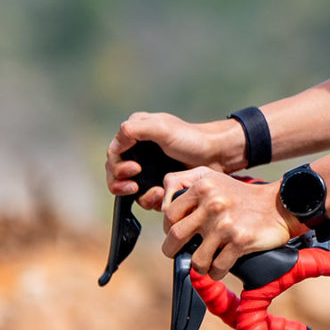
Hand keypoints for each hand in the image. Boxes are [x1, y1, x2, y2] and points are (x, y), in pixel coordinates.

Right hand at [106, 111, 242, 204]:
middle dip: (121, 184)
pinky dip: (152, 200)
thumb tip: (114, 145)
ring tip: (156, 193)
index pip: (113, 154)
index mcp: (135, 135)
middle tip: (134, 186)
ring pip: (129, 191)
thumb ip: (135, 130)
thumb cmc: (192, 138)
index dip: (117, 165)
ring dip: (139, 195)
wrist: (217, 155)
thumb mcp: (163, 128)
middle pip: (115, 175)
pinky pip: (146, 198)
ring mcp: (148, 171)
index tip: (133, 170)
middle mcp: (138, 153)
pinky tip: (163, 196)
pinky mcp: (158, 185)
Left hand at [160, 166, 292, 276]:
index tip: (177, 234)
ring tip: (204, 263)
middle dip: (172, 250)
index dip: (168, 228)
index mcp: (202, 187)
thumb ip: (184, 183)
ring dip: (199, 265)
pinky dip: (216, 273)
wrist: (279, 205)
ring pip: (197, 258)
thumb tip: (161, 205)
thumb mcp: (212, 178)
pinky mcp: (240, 241)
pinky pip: (218, 267)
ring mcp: (226, 224)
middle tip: (178, 253)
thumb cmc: (242, 195)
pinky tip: (219, 269)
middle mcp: (212, 204)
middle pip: (175, 236)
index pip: (169, 214)